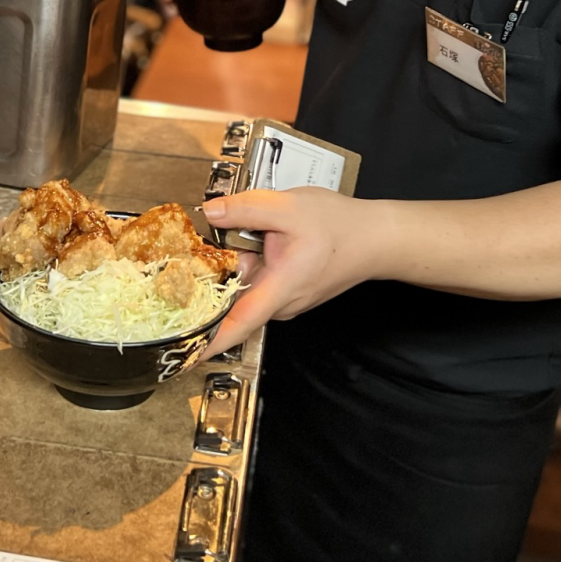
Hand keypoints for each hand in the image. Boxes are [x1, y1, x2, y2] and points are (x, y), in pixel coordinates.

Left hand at [202, 188, 372, 356]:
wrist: (377, 238)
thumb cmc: (340, 226)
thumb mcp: (288, 206)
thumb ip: (245, 209)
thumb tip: (210, 213)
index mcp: (279, 289)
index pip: (237, 324)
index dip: (207, 340)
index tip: (183, 354)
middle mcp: (282, 305)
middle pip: (235, 297)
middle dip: (220, 271)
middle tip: (218, 239)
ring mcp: (287, 302)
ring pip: (249, 286)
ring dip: (242, 262)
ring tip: (257, 232)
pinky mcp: (291, 295)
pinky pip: (263, 282)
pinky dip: (257, 262)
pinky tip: (268, 238)